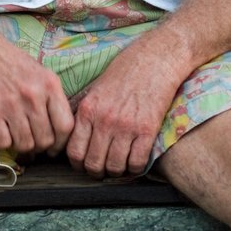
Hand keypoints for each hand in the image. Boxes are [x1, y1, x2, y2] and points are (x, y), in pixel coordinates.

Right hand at [0, 39, 73, 157]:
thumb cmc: (10, 62)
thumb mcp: (40, 72)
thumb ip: (51, 98)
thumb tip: (59, 131)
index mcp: (50, 84)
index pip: (65, 126)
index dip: (60, 142)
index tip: (53, 147)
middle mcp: (33, 95)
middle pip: (45, 139)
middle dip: (39, 146)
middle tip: (31, 142)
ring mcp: (11, 104)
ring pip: (25, 144)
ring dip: (20, 145)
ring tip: (15, 137)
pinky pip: (3, 142)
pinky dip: (2, 143)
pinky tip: (0, 132)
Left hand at [67, 37, 183, 178]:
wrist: (156, 59)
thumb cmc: (126, 71)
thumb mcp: (96, 89)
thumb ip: (86, 113)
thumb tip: (77, 137)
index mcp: (88, 109)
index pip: (74, 151)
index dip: (77, 164)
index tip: (84, 164)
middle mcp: (104, 120)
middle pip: (93, 163)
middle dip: (96, 172)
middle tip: (101, 169)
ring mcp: (126, 126)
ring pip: (115, 167)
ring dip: (116, 171)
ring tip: (119, 166)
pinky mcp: (147, 130)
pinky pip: (137, 162)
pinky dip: (135, 168)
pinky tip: (135, 161)